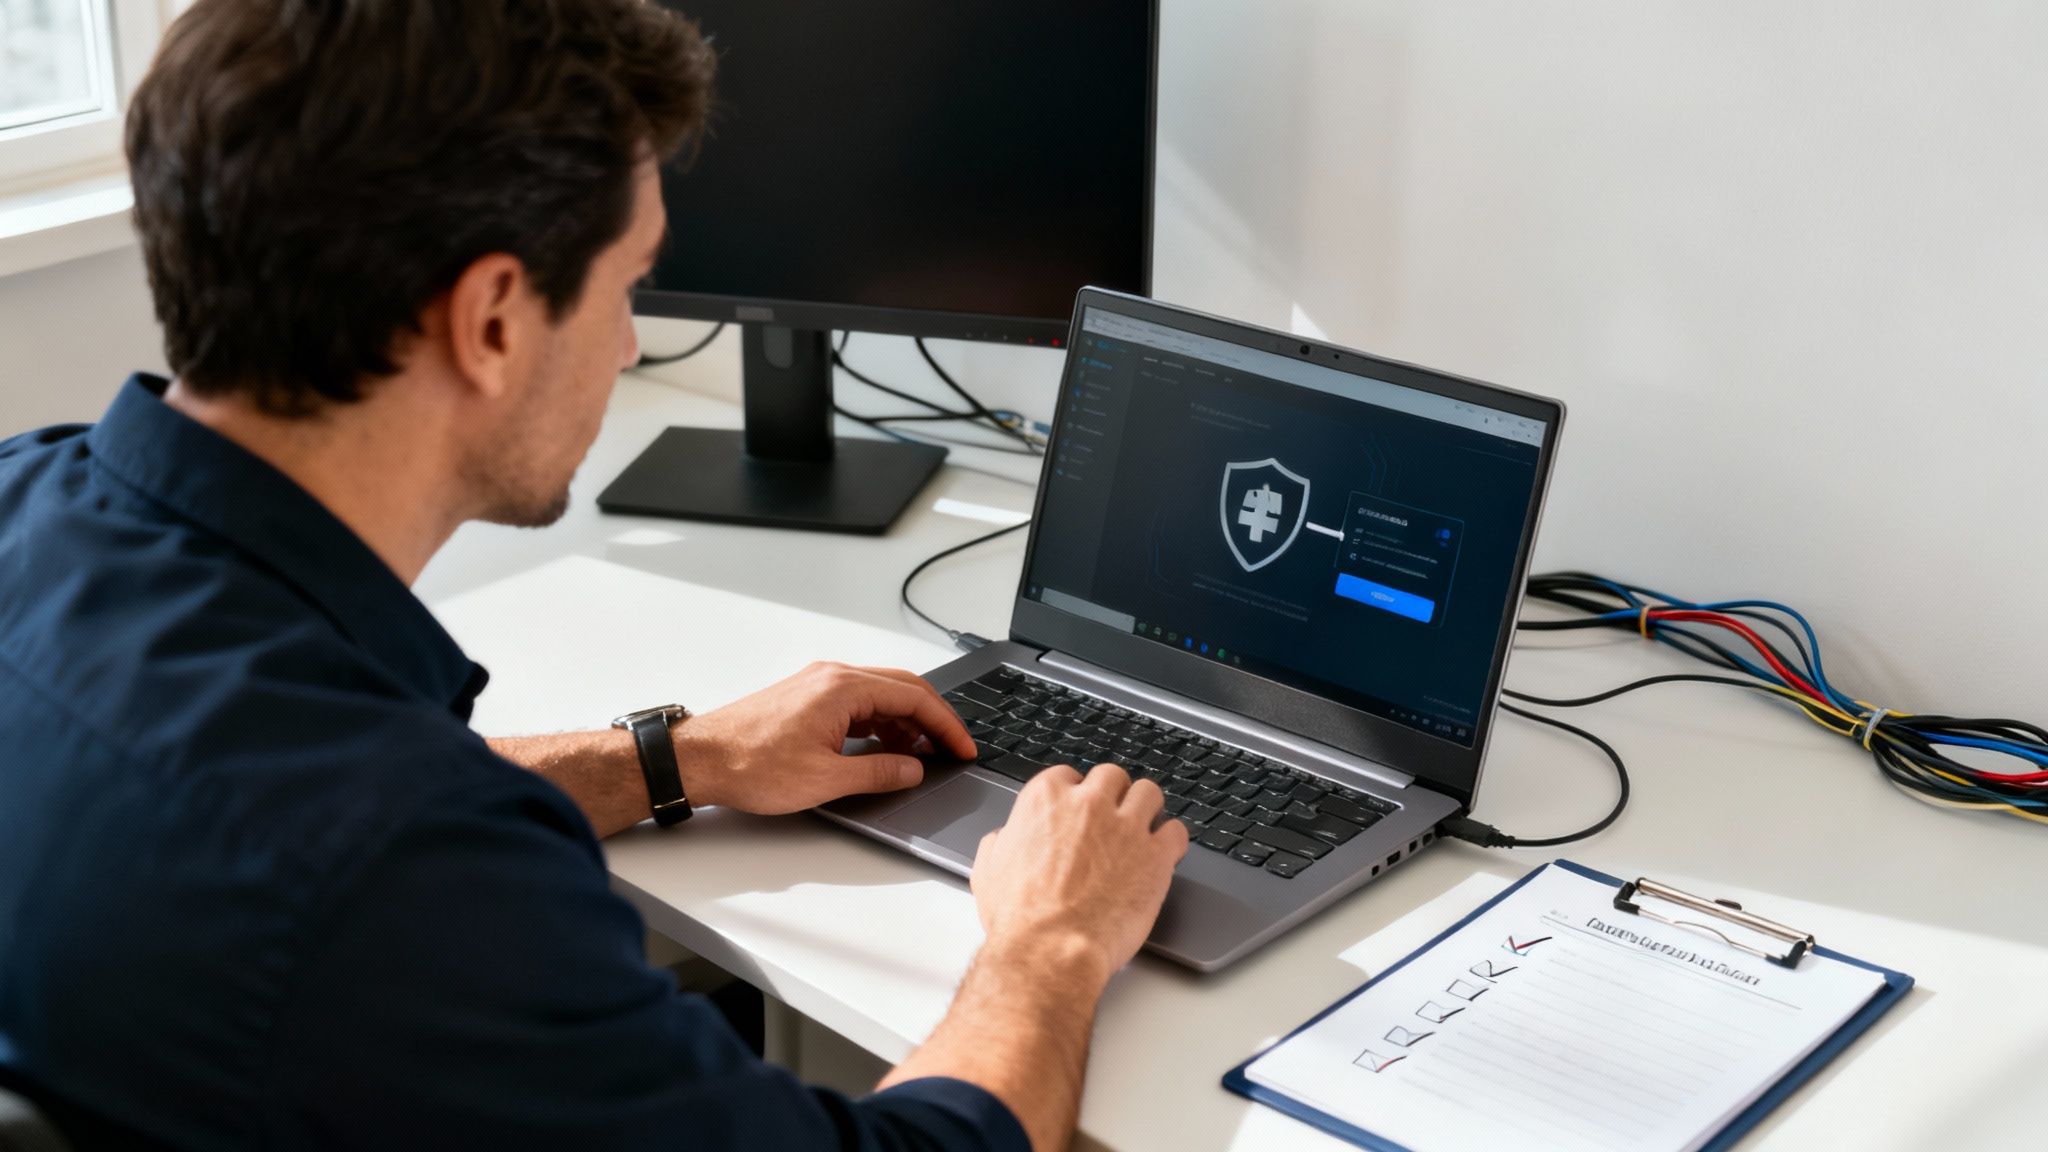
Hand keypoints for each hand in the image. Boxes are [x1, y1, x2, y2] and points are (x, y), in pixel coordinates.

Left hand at [674, 662, 975, 814]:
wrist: (700, 759)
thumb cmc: (750, 764)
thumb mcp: (825, 779)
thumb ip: (878, 772)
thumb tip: (913, 769)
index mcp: (842, 688)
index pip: (914, 696)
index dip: (946, 725)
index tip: (963, 748)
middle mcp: (833, 676)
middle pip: (903, 688)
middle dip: (933, 720)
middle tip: (952, 749)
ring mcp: (818, 684)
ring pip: (881, 694)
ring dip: (906, 723)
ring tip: (919, 757)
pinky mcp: (807, 697)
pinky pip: (858, 702)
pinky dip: (880, 723)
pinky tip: (883, 749)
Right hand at [970, 763, 1188, 990]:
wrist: (1050, 951)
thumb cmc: (1020, 919)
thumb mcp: (989, 871)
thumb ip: (1001, 842)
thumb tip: (1006, 838)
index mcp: (1045, 799)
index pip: (1068, 775)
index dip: (1075, 794)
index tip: (1079, 809)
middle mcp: (1088, 803)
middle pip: (1112, 777)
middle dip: (1113, 796)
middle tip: (1112, 818)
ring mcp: (1126, 826)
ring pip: (1149, 793)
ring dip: (1146, 808)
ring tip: (1143, 828)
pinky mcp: (1156, 855)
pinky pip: (1176, 831)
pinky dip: (1172, 840)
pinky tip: (1164, 853)